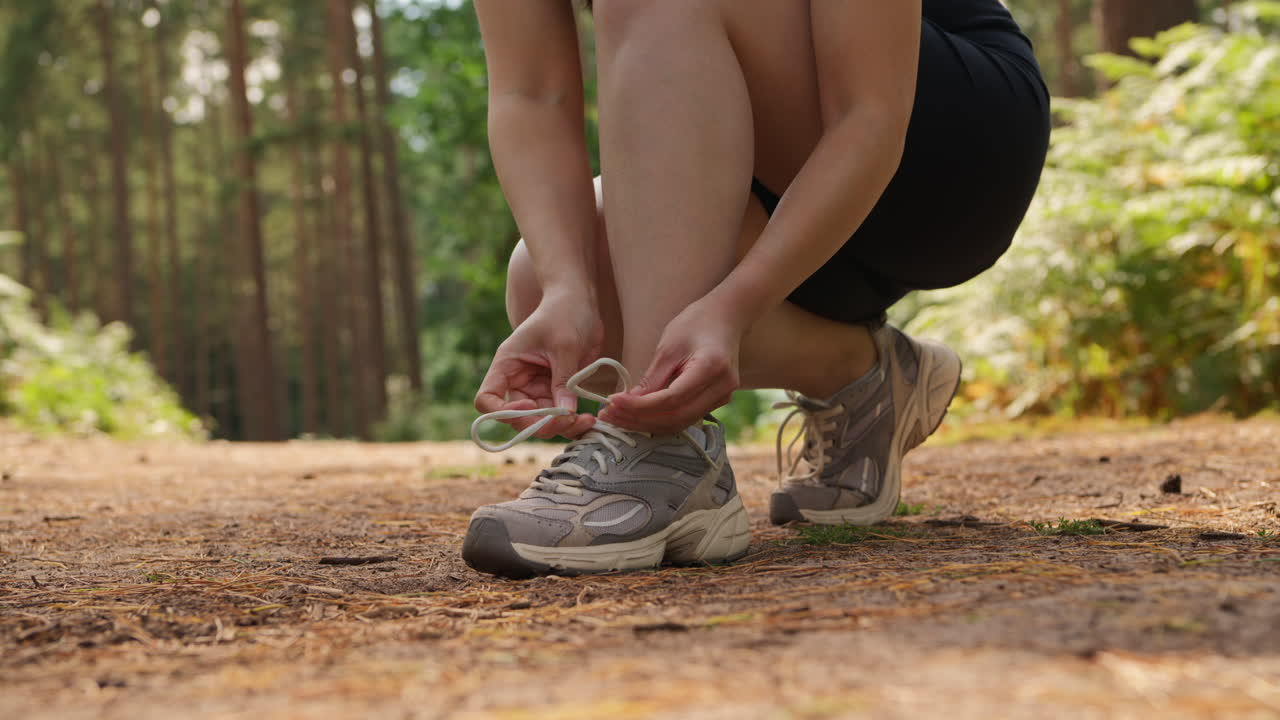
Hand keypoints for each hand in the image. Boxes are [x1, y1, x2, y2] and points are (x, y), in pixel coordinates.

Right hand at [475, 291, 602, 439]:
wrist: (580, 301)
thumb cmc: (565, 312)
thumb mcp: (564, 345)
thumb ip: (563, 379)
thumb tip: (564, 413)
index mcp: (507, 364)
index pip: (487, 399)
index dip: (504, 412)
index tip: (531, 406)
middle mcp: (518, 380)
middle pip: (517, 417)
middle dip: (540, 424)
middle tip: (568, 421)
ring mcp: (537, 387)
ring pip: (541, 420)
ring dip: (561, 427)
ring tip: (586, 420)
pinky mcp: (556, 389)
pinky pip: (558, 414)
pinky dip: (571, 421)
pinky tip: (588, 418)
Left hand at [601, 300, 742, 434]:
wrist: (725, 318)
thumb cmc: (696, 323)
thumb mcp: (669, 345)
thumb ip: (652, 377)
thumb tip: (628, 402)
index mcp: (711, 367)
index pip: (672, 399)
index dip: (640, 405)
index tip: (613, 401)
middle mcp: (722, 388)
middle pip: (676, 417)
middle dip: (639, 419)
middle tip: (609, 414)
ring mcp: (723, 397)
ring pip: (680, 423)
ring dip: (646, 424)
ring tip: (618, 417)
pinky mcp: (716, 401)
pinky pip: (685, 418)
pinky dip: (660, 420)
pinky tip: (637, 416)